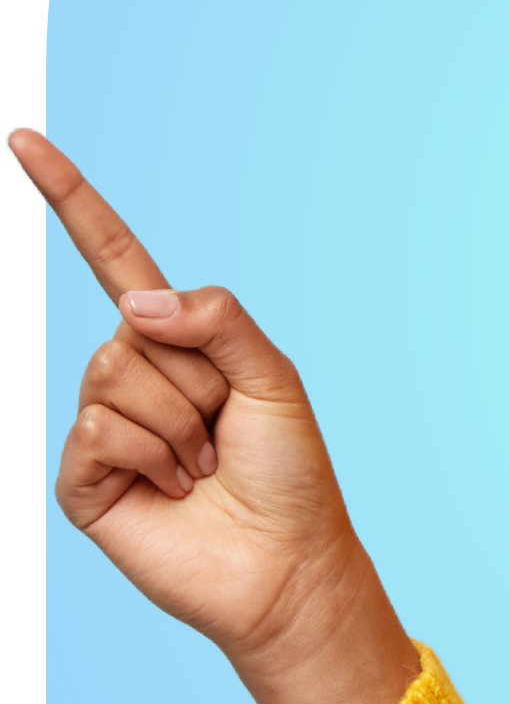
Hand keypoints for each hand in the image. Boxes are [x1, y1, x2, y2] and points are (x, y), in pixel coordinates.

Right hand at [16, 129, 420, 703]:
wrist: (283, 562)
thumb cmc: (289, 470)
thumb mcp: (272, 375)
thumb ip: (217, 318)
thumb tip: (134, 299)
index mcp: (177, 339)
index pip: (113, 258)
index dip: (72, 200)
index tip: (27, 141)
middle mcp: (131, 373)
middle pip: (130, 329)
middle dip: (194, 377)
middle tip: (224, 429)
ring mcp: (102, 426)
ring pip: (112, 376)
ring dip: (177, 423)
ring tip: (204, 464)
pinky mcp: (83, 479)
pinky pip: (98, 431)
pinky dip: (150, 456)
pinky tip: (175, 488)